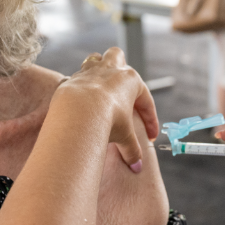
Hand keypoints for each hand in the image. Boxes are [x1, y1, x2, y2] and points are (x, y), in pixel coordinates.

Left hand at [54, 48, 158, 171]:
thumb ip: (132, 150)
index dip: (150, 121)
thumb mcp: (124, 137)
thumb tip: (136, 167)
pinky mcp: (73, 78)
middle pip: (118, 57)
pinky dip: (81, 86)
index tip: (151, 136)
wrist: (78, 111)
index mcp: (131, 81)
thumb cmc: (107, 120)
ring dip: (98, 68)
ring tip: (99, 85)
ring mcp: (90, 71)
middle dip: (120, 67)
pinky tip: (80, 98)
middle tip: (121, 87)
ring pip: (96, 58)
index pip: (145, 101)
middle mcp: (111, 70)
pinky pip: (77, 76)